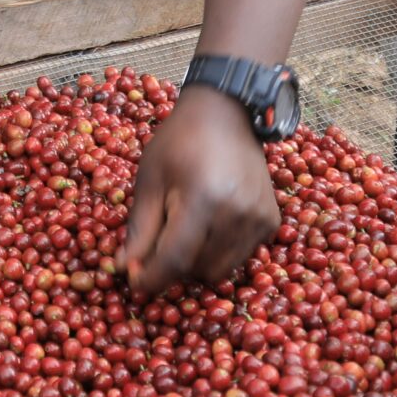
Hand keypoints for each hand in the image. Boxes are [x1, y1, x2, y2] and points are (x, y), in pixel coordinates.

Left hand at [122, 83, 278, 294]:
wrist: (225, 113)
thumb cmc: (179, 142)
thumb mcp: (149, 179)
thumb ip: (140, 228)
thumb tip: (124, 270)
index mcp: (203, 198)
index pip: (176, 258)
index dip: (152, 277)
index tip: (134, 283)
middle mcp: (238, 212)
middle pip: (198, 269)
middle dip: (173, 266)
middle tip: (158, 244)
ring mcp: (259, 218)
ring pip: (221, 270)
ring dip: (197, 262)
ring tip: (184, 229)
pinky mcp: (271, 221)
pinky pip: (240, 257)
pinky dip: (219, 252)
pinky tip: (209, 224)